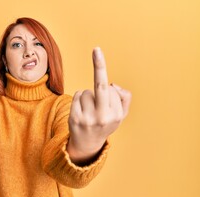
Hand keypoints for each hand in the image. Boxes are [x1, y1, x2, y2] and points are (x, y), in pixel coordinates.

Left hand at [67, 47, 131, 161]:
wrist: (88, 143)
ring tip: (89, 109)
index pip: (111, 90)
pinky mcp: (74, 118)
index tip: (98, 52)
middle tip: (97, 49)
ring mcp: (88, 118)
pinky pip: (77, 96)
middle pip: (101, 87)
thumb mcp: (121, 115)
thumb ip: (125, 98)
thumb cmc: (106, 123)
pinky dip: (79, 98)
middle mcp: (103, 117)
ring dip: (87, 95)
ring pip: (87, 92)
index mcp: (117, 115)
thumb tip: (113, 85)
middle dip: (99, 66)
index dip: (107, 87)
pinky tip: (81, 110)